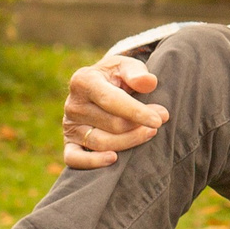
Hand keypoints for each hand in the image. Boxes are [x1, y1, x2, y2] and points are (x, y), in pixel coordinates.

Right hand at [60, 54, 168, 170]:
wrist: (100, 86)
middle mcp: (73, 104)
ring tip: (149, 133)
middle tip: (160, 121)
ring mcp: (69, 125)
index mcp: (84, 81)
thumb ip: (137, 73)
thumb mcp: (127, 66)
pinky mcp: (69, 142)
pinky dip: (93, 162)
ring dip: (129, 142)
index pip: (111, 100)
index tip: (159, 119)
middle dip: (139, 126)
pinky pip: (75, 159)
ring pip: (101, 143)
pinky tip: (113, 159)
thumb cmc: (118, 76)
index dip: (136, 112)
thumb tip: (149, 82)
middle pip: (111, 124)